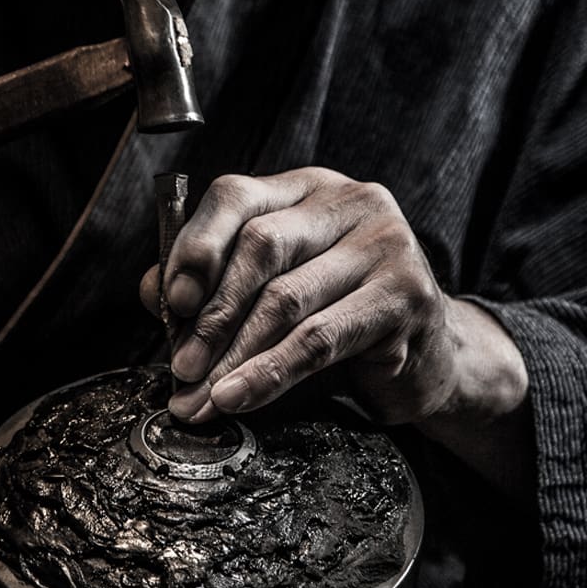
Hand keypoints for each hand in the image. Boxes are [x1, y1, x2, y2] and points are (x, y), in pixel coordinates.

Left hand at [141, 168, 527, 435]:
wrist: (432, 356)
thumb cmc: (340, 316)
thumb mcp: (273, 290)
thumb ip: (214, 284)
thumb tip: (154, 292)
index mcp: (306, 189)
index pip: (236, 195)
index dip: (196, 246)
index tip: (168, 302)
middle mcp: (349, 202)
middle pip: (260, 246)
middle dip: (211, 315)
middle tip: (180, 367)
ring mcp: (385, 242)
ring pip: (286, 299)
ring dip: (233, 355)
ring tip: (201, 396)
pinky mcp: (406, 294)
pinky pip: (320, 339)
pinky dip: (270, 373)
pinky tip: (239, 398)